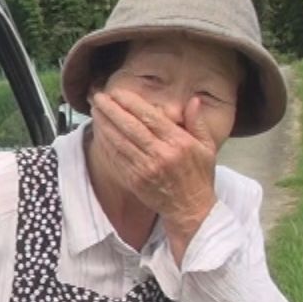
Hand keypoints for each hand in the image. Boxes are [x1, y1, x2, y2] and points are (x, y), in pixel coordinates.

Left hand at [90, 89, 217, 240]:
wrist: (191, 209)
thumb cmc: (199, 176)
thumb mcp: (207, 146)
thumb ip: (198, 122)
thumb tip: (194, 100)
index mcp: (178, 142)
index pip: (150, 117)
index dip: (130, 103)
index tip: (117, 92)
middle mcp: (161, 154)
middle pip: (130, 127)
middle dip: (111, 109)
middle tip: (98, 97)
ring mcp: (146, 168)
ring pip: (119, 141)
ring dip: (104, 124)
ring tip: (95, 110)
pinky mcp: (135, 180)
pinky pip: (116, 158)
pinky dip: (106, 144)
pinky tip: (98, 132)